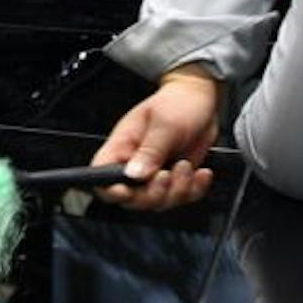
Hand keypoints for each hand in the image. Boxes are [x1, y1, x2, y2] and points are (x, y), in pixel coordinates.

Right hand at [92, 67, 221, 211]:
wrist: (200, 100)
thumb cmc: (177, 103)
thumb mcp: (165, 124)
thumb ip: (151, 150)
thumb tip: (134, 175)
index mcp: (121, 147)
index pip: (101, 175)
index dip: (110, 189)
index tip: (129, 190)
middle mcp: (135, 164)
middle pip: (132, 198)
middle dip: (153, 193)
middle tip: (168, 174)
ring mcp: (155, 174)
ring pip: (159, 202)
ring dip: (177, 190)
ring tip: (186, 166)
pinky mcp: (175, 179)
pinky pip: (182, 198)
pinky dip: (194, 190)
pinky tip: (200, 174)